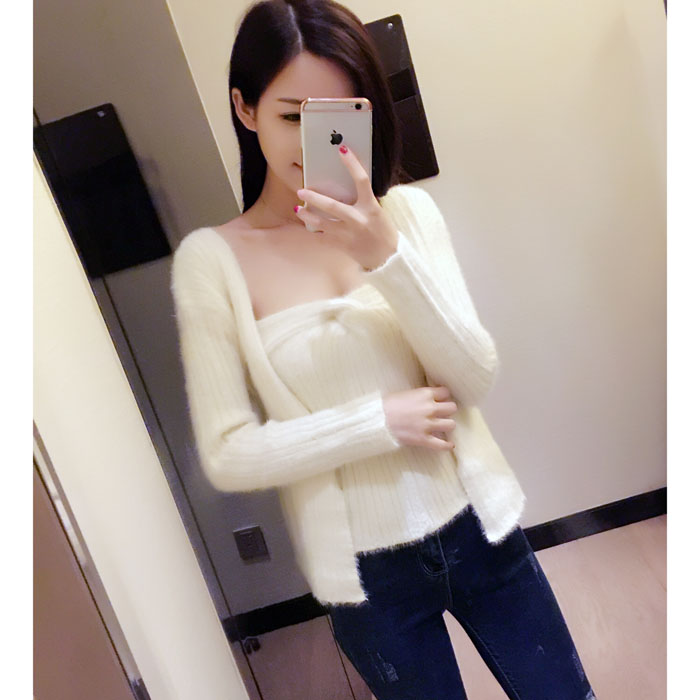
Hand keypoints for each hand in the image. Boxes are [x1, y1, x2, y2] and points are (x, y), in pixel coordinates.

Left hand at [294, 145, 398, 269]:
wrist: (388, 258)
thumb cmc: (383, 232)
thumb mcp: (377, 212)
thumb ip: (362, 201)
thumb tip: (344, 187)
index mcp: (371, 207)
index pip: (362, 180)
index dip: (352, 163)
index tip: (342, 149)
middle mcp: (358, 220)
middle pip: (332, 206)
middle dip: (315, 198)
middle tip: (301, 191)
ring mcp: (349, 234)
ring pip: (322, 224)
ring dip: (307, 216)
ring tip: (298, 209)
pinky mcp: (342, 246)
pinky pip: (322, 237)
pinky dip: (314, 231)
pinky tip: (308, 226)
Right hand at [382, 385, 457, 451]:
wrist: (377, 420)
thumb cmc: (387, 405)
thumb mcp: (406, 394)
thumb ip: (420, 396)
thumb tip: (427, 400)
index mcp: (425, 394)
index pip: (445, 392)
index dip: (443, 396)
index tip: (440, 399)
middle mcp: (430, 408)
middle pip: (452, 408)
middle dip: (447, 410)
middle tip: (442, 413)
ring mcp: (428, 425)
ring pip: (451, 424)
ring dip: (447, 425)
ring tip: (442, 426)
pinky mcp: (423, 439)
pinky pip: (442, 444)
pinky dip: (447, 445)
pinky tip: (449, 444)